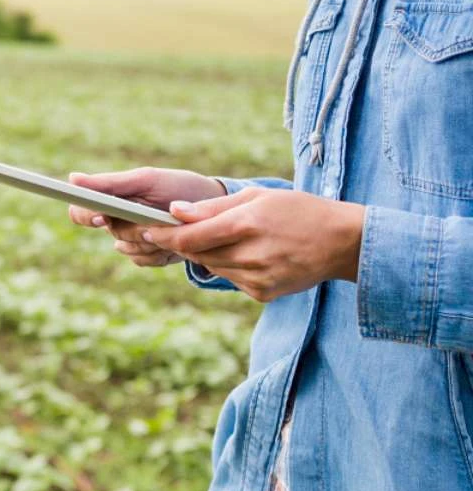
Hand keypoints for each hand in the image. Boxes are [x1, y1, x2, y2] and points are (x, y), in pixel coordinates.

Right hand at [66, 167, 226, 266]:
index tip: (102, 217)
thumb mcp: (146, 180)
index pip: (80, 211)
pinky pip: (143, 260)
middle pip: (112, 232)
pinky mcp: (146, 256)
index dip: (87, 216)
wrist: (213, 208)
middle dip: (136, 227)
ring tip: (172, 225)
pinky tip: (173, 240)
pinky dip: (160, 252)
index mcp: (110, 199)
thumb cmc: (177, 187)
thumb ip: (110, 183)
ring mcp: (131, 240)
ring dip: (151, 240)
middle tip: (158, 220)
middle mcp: (115, 220)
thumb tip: (72, 179)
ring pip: (128, 248)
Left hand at [142, 187, 364, 302]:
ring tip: (224, 238)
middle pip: (197, 254)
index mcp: (246, 224)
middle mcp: (249, 254)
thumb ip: (213, 206)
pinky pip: (230, 279)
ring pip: (212, 267)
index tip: (146, 230)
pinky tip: (248, 254)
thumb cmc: (298, 211)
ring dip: (207, 254)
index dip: (163, 235)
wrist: (343, 242)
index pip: (189, 237)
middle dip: (183, 243)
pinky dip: (229, 267)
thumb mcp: (257, 196)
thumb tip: (175, 211)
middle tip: (172, 231)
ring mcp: (256, 278)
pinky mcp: (262, 294)